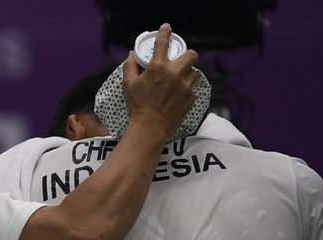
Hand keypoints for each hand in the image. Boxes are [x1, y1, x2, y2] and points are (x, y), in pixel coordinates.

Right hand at [122, 23, 199, 137]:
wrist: (150, 128)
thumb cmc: (138, 107)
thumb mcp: (128, 85)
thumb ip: (130, 67)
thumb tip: (131, 55)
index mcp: (158, 67)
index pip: (163, 43)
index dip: (165, 32)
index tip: (167, 28)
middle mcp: (174, 73)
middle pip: (192, 55)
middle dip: (187, 56)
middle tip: (180, 62)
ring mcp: (185, 86)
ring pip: (194, 72)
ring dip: (188, 74)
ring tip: (179, 81)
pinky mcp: (190, 98)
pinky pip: (192, 89)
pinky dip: (185, 91)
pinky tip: (176, 97)